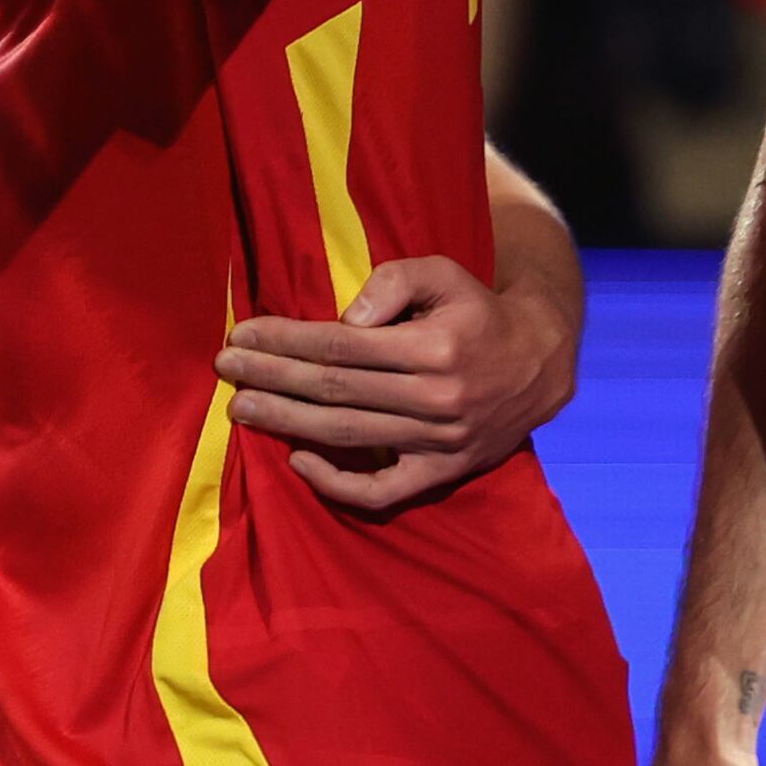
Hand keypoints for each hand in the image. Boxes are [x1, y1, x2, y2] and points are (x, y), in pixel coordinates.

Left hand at [219, 251, 571, 516]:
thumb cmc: (476, 310)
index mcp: (435, 347)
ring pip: (347, 436)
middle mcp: (436, 399)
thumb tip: (343, 320)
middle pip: (334, 390)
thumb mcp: (443, 273)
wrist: (540, 361)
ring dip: (286, 421)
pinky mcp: (442, 471)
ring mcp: (439, 442)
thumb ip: (391, 283)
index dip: (285, 341)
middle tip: (225, 369)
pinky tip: (299, 459)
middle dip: (271, 377)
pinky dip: (337, 484)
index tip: (243, 335)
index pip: (341, 346)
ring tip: (241, 408)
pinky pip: (383, 492)